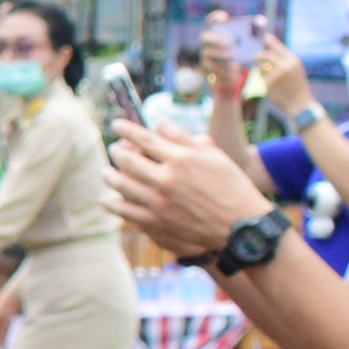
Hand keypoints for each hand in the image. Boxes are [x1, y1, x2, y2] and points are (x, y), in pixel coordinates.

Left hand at [105, 119, 262, 258]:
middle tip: (114, 149)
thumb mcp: (213, 156)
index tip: (116, 125)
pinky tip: (107, 199)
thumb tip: (161, 122)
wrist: (241, 226)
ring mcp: (159, 203)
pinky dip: (114, 204)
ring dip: (110, 177)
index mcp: (181, 158)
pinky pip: (126, 211)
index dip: (126, 130)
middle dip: (117, 152)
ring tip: (107, 173)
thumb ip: (184, 138)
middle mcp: (166, 179)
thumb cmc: (232, 186)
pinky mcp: (156, 223)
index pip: (144, 139)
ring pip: (122, 186)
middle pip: (128, 161)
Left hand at [251, 44, 310, 117]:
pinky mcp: (269, 84)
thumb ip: (286, 59)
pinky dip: (263, 81)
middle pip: (264, 55)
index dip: (271, 42)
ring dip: (261, 71)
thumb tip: (272, 48)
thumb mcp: (296, 70)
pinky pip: (260, 78)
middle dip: (258, 56)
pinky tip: (270, 86)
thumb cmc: (298, 87)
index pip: (278, 48)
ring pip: (260, 67)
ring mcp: (276, 75)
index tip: (266, 37)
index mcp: (293, 61)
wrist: (300, 104)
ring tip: (270, 78)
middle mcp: (285, 66)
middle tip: (256, 58)